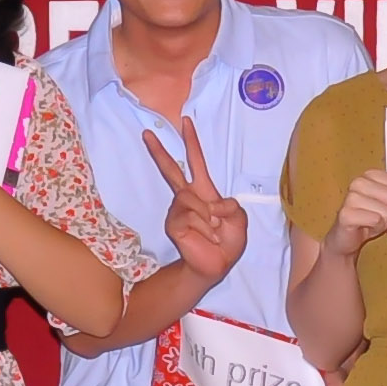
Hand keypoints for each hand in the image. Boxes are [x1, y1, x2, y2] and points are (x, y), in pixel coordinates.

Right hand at [146, 130, 250, 283]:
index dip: (192, 142)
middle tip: (147, 133)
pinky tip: (207, 237)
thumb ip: (231, 207)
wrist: (216, 264)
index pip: (196, 161)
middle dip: (159, 152)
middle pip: (170, 170)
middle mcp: (188, 197)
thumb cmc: (227, 242)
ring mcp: (179, 210)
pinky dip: (204, 228)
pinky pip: (191, 218)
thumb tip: (212, 205)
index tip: (186, 121)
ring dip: (209, 218)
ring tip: (214, 231)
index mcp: (204, 191)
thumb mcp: (239, 220)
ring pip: (193, 201)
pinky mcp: (174, 224)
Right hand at [326, 168, 386, 261]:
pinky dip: (377, 229)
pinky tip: (367, 229)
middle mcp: (359, 182)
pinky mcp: (346, 214)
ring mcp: (351, 197)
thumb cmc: (369, 221)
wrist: (346, 240)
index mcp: (371, 175)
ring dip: (386, 224)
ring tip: (376, 225)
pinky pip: (377, 220)